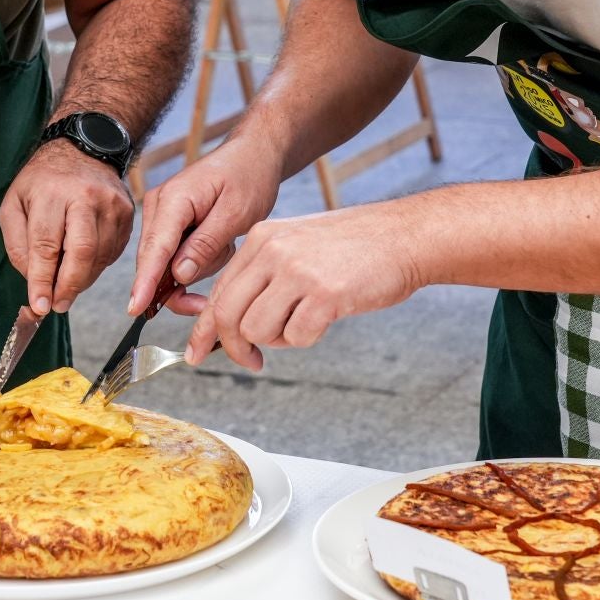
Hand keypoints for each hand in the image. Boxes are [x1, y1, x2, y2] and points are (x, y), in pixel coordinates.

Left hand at [0, 138, 134, 315]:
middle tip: (57, 305)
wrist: (83, 150)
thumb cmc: (43, 180)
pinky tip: (83, 266)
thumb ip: (17, 243)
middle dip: (68, 286)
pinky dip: (97, 267)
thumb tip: (33, 280)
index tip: (39, 305)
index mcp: (52, 193)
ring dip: (82, 280)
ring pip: (100, 257)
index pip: (46, 245)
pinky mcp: (127, 212)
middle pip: (81, 252)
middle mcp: (85, 196)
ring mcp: (111, 204)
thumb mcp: (15, 204)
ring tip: (66, 287)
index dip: (42, 280)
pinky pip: (113, 252)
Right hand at [132, 134, 282, 320]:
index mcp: (174, 200)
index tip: (135, 308)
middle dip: (178, 285)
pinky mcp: (170, 224)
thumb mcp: (236, 212)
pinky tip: (220, 246)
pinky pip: (174, 256)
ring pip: (166, 263)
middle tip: (205, 303)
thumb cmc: (248, 177)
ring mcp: (162, 215)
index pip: (155, 248)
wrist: (252, 155)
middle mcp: (159, 207)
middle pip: (154, 261)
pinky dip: (197, 260)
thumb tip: (178, 275)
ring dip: (197, 267)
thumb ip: (206, 244)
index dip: (145, 282)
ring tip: (227, 247)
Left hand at [186, 203, 423, 371]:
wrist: (403, 236)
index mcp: (261, 238)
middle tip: (251, 362)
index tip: (196, 353)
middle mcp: (272, 250)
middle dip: (234, 347)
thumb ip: (263, 276)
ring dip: (277, 340)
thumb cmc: (353, 247)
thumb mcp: (297, 245)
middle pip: (228, 313)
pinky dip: (307, 338)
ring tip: (303, 323)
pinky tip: (325, 318)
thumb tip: (230, 323)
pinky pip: (296, 336)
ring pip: (258, 329)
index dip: (205, 328)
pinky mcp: (325, 293)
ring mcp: (297, 271)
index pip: (219, 290)